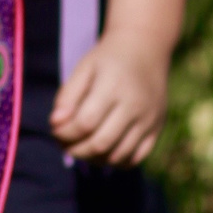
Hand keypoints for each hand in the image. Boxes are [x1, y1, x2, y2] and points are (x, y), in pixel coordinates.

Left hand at [50, 27, 171, 166]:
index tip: (55, 131)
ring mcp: (149, 120)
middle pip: (102, 143)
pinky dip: (116, 162)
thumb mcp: (84, 68)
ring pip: (119, 155)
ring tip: (81, 149)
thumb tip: (55, 124)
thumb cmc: (107, 60)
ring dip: (94, 159)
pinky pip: (136, 158)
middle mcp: (135, 106)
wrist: (145, 50)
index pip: (86, 122)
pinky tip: (102, 152)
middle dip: (76, 150)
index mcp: (114, 87)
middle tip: (64, 145)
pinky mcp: (157, 129)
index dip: (66, 133)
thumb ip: (67, 96)